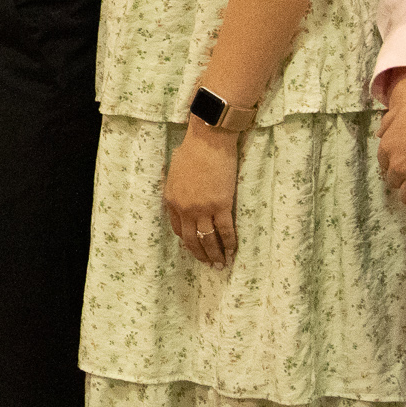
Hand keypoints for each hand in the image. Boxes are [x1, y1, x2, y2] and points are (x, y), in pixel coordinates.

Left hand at [163, 122, 240, 268]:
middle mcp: (185, 209)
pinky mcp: (221, 205)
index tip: (195, 248)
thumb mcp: (174, 172)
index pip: (178, 229)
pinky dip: (230, 243)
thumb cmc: (191, 151)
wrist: (208, 141)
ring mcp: (203, 209)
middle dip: (201, 255)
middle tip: (210, 264)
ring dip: (216, 254)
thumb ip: (176, 189)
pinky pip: (225, 231)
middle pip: (192, 239)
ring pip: (208, 239)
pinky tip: (234, 251)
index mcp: (172, 200)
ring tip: (222, 264)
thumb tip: (183, 198)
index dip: (188, 242)